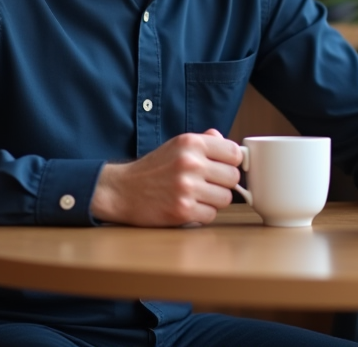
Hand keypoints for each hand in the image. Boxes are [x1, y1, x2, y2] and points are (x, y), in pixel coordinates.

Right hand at [90, 128, 242, 225]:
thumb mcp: (177, 145)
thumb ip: (205, 142)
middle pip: (233, 178)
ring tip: (196, 196)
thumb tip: (231, 146)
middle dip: (223, 183)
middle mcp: (190, 163)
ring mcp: (186, 188)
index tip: (224, 167)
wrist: (122, 190)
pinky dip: (202, 214)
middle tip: (207, 184)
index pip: (234, 153)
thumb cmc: (154, 168)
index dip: (232, 162)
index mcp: (191, 143)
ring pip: (225, 198)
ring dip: (213, 200)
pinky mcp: (182, 211)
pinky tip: (188, 207)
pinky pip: (211, 215)